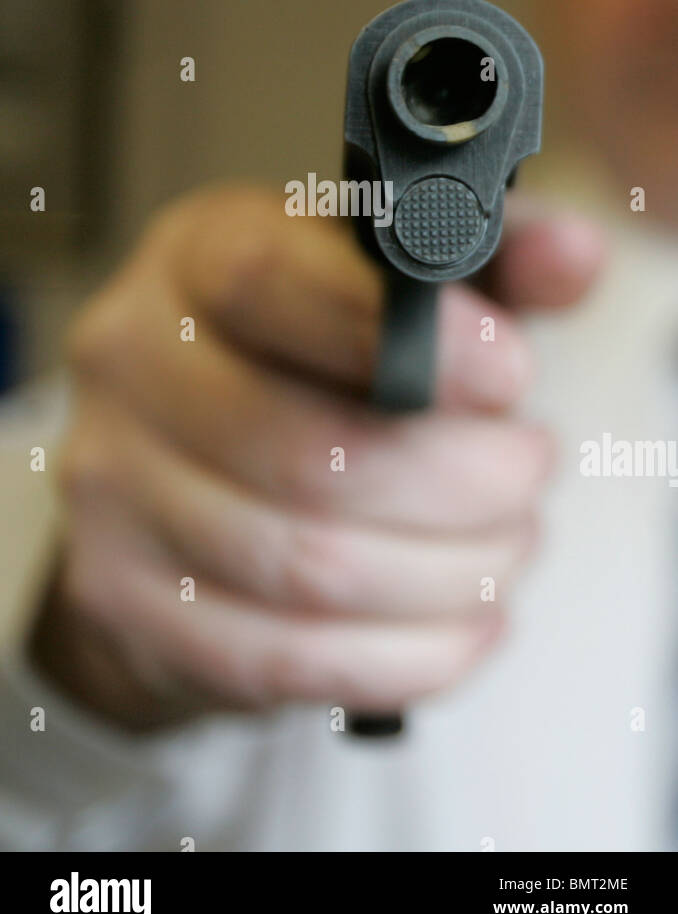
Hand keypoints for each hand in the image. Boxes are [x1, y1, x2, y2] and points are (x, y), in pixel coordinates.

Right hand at [29, 185, 604, 730]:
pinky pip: (284, 658)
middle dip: (466, 483)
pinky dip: (406, 655)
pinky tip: (464, 623)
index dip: (413, 340)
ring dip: (449, 574)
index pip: (274, 282)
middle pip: (314, 454)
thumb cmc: (299, 357)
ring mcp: (114, 488)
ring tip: (506, 547)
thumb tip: (575, 255)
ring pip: (311, 568)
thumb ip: (489, 259)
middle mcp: (131, 362)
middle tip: (529, 475)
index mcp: (195, 256)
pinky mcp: (126, 599)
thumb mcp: (384, 282)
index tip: (512, 377)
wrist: (170, 466)